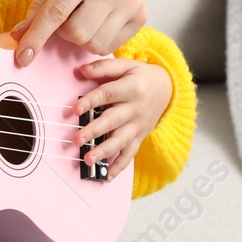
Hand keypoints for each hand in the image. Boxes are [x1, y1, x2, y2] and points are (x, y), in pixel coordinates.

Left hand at [12, 0, 146, 66]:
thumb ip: (38, 6)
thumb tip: (18, 37)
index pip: (57, 12)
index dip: (37, 37)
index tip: (23, 57)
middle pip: (77, 33)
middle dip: (63, 32)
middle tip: (65, 15)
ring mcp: (132, 1)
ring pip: (94, 44)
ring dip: (80, 37)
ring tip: (82, 15)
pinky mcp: (141, 15)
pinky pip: (110, 46)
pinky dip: (97, 40)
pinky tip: (98, 20)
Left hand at [72, 58, 170, 180]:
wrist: (167, 88)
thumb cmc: (141, 76)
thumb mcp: (126, 65)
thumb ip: (104, 68)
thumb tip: (82, 70)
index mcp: (131, 88)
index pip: (107, 95)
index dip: (90, 101)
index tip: (75, 108)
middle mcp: (136, 109)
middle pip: (113, 121)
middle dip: (94, 131)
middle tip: (76, 139)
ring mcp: (138, 126)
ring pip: (121, 141)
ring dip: (104, 152)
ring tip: (88, 160)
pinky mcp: (140, 137)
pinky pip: (130, 154)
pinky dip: (119, 167)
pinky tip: (106, 176)